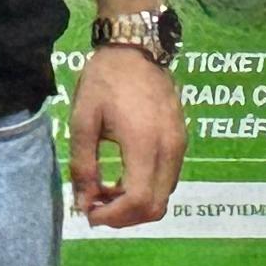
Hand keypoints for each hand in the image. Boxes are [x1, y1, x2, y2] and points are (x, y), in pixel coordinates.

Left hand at [68, 45, 183, 228]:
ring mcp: (179, 145)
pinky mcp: (181, 141)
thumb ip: (83, 166)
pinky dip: (146, 190)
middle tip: (96, 206)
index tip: (90, 213)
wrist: (136, 48)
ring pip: (164, 196)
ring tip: (107, 191)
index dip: (113, 217)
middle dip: (124, 217)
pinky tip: (124, 178)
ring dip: (135, 204)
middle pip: (156, 206)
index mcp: (144, 143)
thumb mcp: (83, 122)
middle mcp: (169, 149)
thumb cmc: (105, 81)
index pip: (138, 200)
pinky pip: (168, 179)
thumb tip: (84, 203)